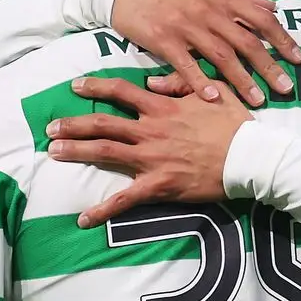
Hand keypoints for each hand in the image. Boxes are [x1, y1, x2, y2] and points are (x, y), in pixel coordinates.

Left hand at [46, 76, 253, 227]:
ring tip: (54, 152)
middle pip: (103, 123)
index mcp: (163, 107)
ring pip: (106, 152)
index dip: (96, 87)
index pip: (122, 92)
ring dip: (77, 151)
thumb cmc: (235, 124)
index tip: (75, 86)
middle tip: (51, 127)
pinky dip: (103, 209)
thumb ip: (180, 83)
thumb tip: (152, 82)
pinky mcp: (159, 186)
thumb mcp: (212, 91)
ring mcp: (152, 158)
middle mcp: (151, 130)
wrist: (249, 157)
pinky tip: (83, 218)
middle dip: (73, 124)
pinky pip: (125, 199)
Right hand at [110, 0, 300, 105]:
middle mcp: (209, 11)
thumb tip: (271, 4)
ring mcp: (187, 26)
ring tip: (258, 101)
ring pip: (222, 57)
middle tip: (286, 89)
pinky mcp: (164, 40)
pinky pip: (186, 64)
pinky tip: (213, 97)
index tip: (298, 59)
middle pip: (247, 42)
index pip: (261, 18)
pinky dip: (200, 81)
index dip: (282, 39)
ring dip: (242, 80)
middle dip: (270, 67)